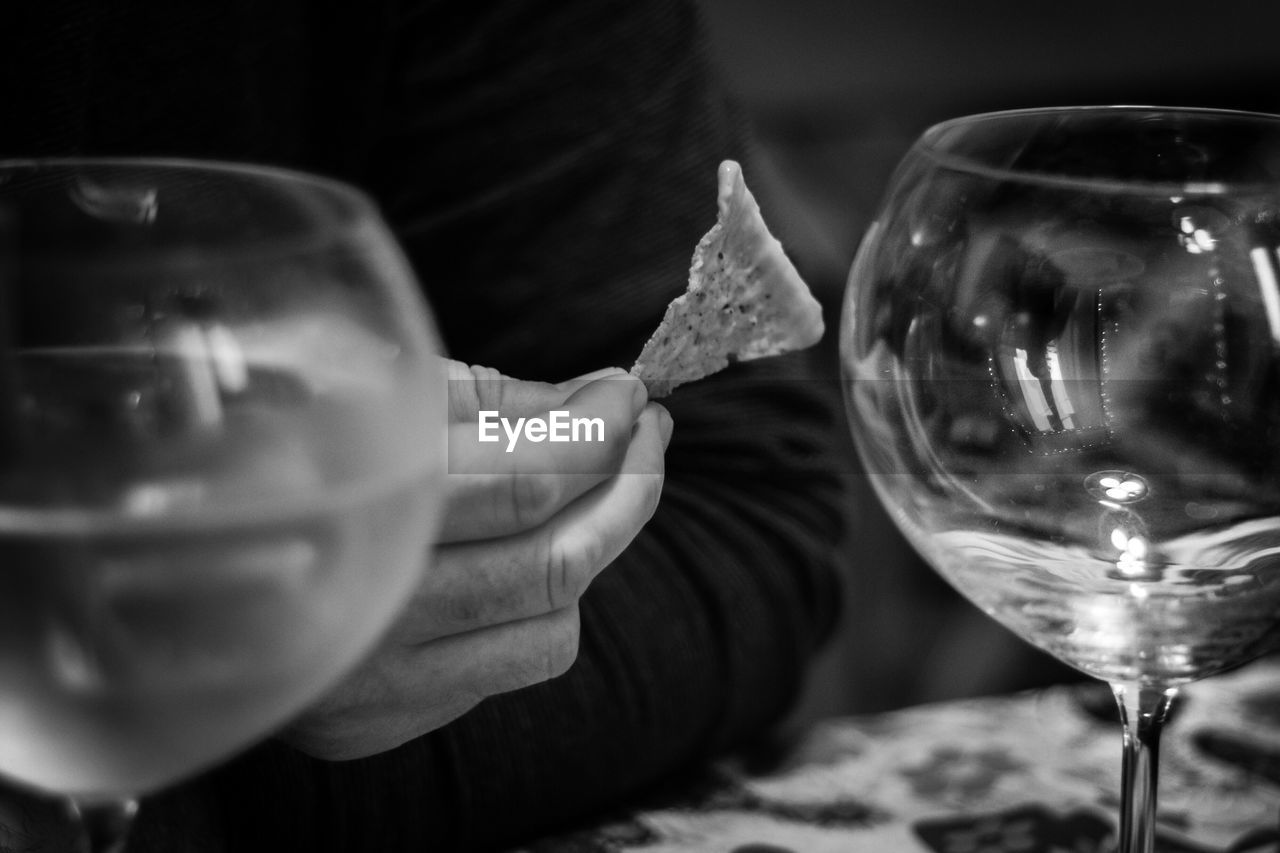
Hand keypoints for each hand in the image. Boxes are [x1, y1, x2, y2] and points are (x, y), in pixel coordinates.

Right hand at [280, 360, 670, 759]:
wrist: (179, 569)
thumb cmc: (286, 456)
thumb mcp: (377, 400)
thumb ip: (496, 405)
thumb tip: (603, 400)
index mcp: (349, 503)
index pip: (526, 479)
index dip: (599, 433)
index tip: (628, 395)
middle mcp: (365, 606)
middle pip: (557, 558)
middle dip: (630, 485)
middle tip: (648, 434)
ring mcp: (372, 678)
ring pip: (553, 624)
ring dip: (596, 546)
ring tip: (592, 491)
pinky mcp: (377, 724)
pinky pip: (514, 665)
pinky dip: (544, 606)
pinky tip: (523, 558)